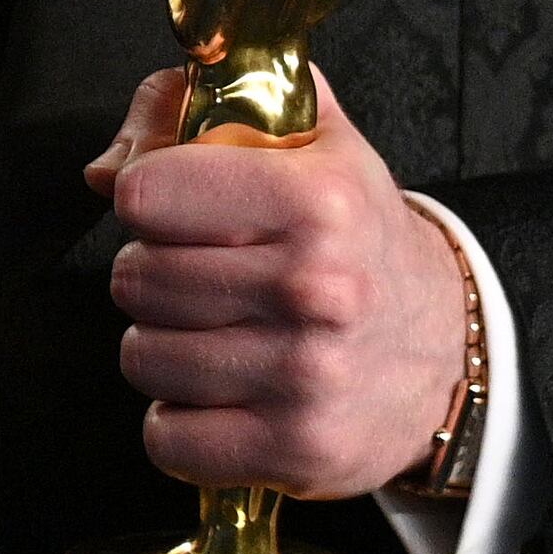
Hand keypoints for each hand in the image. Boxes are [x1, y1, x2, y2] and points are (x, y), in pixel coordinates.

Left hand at [86, 65, 465, 500]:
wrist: (449, 346)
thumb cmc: (356, 232)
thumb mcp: (306, 133)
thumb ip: (194, 104)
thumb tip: (103, 172)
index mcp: (315, 200)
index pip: (144, 194)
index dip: (148, 198)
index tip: (184, 210)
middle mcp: (315, 289)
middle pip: (134, 278)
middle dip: (155, 273)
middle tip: (208, 275)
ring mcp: (307, 377)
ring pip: (141, 357)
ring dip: (164, 347)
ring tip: (221, 331)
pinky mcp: (299, 449)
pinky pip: (167, 439)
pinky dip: (181, 421)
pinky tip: (224, 392)